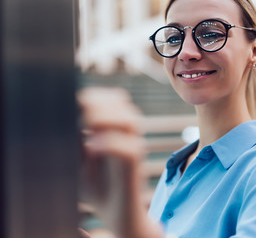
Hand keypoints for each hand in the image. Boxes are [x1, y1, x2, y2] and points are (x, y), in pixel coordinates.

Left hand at [77, 87, 163, 237]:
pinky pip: (129, 150)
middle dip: (98, 103)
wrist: (117, 215)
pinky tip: (91, 148)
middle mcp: (126, 136)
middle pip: (121, 102)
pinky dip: (110, 144)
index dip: (94, 96)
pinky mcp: (134, 169)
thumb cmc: (96, 188)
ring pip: (130, 121)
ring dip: (106, 119)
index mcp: (114, 129)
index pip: (112, 99)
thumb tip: (66, 117)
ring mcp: (132, 150)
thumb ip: (75, 139)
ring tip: (87, 126)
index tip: (74, 104)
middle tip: (79, 116)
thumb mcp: (78, 161)